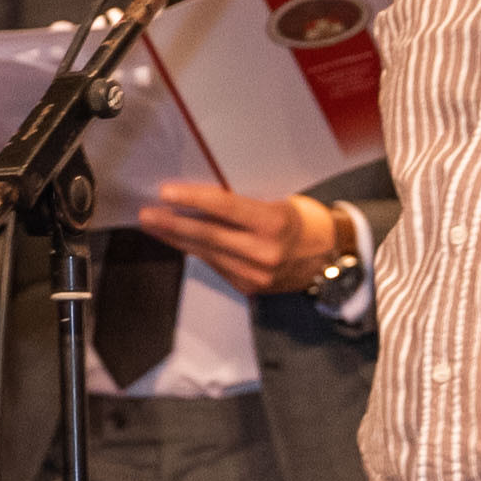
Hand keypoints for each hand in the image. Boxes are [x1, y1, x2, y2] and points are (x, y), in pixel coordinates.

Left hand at [133, 184, 341, 297]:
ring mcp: (256, 273)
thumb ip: (245, 206)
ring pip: (207, 253)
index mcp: (274, 223)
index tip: (166, 193)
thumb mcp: (281, 203)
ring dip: (178, 239)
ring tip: (155, 226)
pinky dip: (198, 252)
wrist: (333, 257)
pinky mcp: (250, 286)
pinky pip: (216, 265)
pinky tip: (180, 241)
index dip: (192, 199)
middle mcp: (264, 252)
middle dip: (173, 224)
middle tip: (147, 215)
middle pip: (209, 235)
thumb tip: (203, 201)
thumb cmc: (306, 222)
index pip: (224, 208)